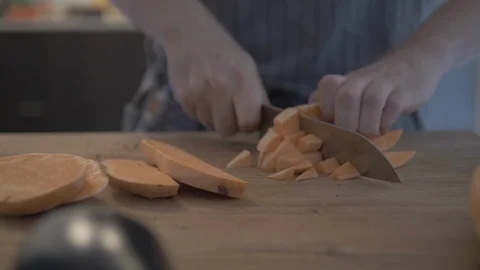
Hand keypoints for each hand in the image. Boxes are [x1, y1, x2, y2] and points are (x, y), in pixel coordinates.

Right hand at [166, 23, 268, 137]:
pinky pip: (196, 118)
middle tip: (230, 111)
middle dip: (230, 124)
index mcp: (242, 80)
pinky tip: (201, 93)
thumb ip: (255, 96)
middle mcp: (220, 87)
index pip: (248, 122)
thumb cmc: (225, 54)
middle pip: (227, 130)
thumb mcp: (248, 68)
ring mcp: (199, 93)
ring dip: (214, 118)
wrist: (190, 34)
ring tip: (214, 98)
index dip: (249, 124)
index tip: (247, 118)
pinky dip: (200, 110)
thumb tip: (262, 124)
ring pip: (210, 126)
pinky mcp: (182, 97)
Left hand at [309, 47, 447, 135]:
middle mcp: (362, 79)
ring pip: (370, 101)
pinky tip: (384, 128)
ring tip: (368, 136)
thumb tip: (308, 118)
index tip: (331, 125)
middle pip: (346, 97)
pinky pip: (393, 107)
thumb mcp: (352, 89)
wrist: (416, 61)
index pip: (327, 86)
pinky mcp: (404, 92)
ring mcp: (384, 84)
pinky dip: (385, 123)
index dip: (326, 108)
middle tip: (351, 139)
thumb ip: (331, 102)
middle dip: (346, 123)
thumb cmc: (376, 84)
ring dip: (367, 125)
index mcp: (345, 80)